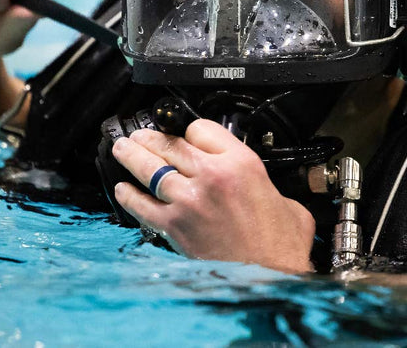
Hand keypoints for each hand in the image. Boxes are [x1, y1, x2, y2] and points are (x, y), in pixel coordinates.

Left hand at [111, 121, 315, 273]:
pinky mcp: (174, 227)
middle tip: (138, 135)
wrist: (269, 277)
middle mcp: (211, 176)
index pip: (201, 129)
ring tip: (122, 149)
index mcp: (240, 163)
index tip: (187, 136)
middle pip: (170, 145)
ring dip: (132, 157)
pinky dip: (129, 196)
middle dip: (150, 138)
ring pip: (151, 169)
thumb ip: (262, 183)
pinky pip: (142, 205)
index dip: (191, 131)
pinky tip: (122, 190)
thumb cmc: (280, 244)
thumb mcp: (284, 199)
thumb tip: (254, 185)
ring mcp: (189, 201)